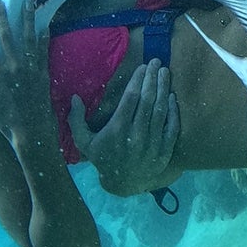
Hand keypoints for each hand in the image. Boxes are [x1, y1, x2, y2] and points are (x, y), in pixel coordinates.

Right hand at [0, 0, 49, 141]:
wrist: (30, 130)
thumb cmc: (3, 118)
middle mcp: (13, 66)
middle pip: (5, 36)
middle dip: (0, 17)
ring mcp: (30, 68)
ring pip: (27, 38)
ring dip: (27, 19)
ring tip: (29, 3)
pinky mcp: (43, 72)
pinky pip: (43, 51)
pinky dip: (44, 38)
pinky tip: (45, 25)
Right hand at [68, 60, 181, 196]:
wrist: (123, 184)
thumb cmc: (103, 158)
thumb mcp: (85, 142)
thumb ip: (76, 121)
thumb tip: (74, 98)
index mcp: (117, 130)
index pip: (130, 99)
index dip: (137, 80)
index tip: (142, 67)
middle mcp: (136, 135)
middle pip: (147, 100)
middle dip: (152, 78)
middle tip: (156, 62)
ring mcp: (152, 143)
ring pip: (160, 110)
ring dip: (164, 88)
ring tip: (165, 73)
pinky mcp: (164, 150)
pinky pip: (171, 127)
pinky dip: (173, 111)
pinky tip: (171, 96)